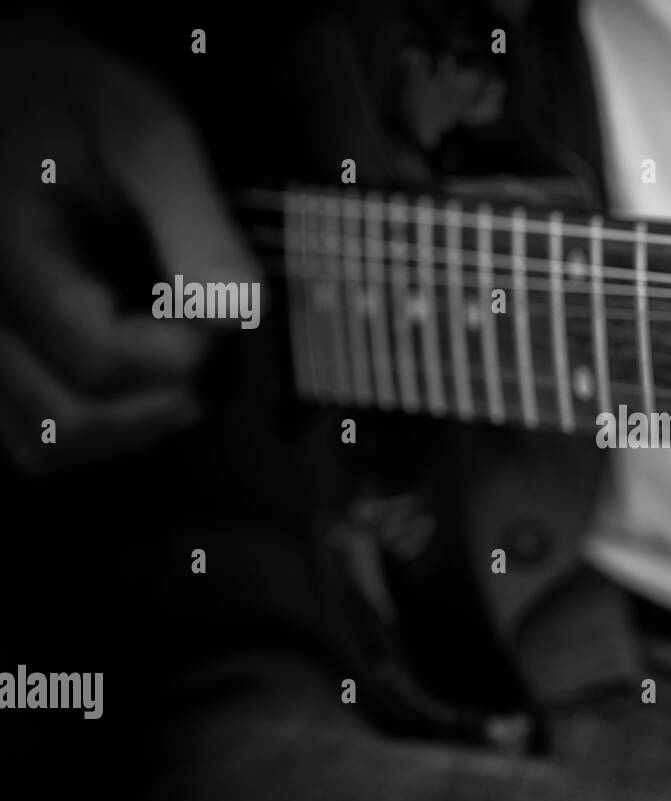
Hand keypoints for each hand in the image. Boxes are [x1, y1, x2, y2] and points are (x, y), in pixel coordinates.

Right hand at [0, 21, 259, 474]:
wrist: (11, 85)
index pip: (104, 358)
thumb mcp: (148, 137)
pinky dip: (93, 426)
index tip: (220, 305)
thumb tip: (242, 313)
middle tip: (202, 342)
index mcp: (1, 248)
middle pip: (70, 416)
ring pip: (45, 441)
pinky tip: (136, 384)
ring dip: (129, 424)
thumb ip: (198, 230)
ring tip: (175, 365)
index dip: (185, 350)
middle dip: (160, 395)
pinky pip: (30, 435)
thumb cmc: (69, 97)